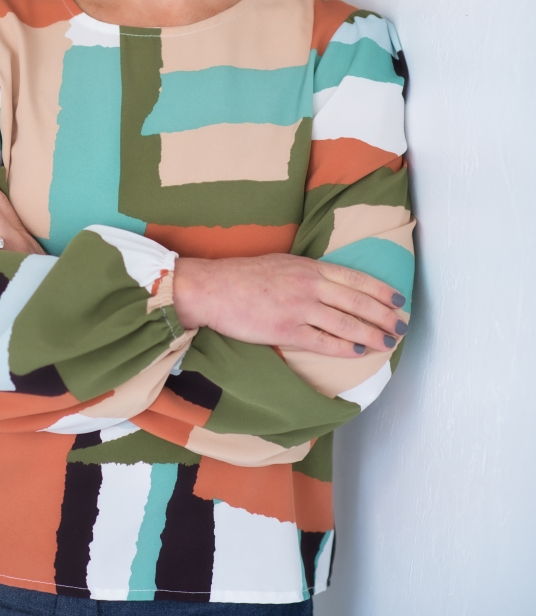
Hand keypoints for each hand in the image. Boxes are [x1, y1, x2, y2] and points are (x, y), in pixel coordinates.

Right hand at [173, 253, 407, 357]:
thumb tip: (332, 284)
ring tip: (389, 342)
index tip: (399, 299)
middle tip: (403, 325)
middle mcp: (309, 286)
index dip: (381, 290)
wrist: (213, 288)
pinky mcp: (286, 331)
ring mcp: (299, 309)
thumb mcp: (283, 263)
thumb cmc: (244, 276)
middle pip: (357, 301)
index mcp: (309, 267)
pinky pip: (323, 342)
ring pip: (346, 323)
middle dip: (384, 315)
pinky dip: (345, 347)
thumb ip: (309, 272)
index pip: (355, 278)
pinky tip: (359, 352)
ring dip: (372, 334)